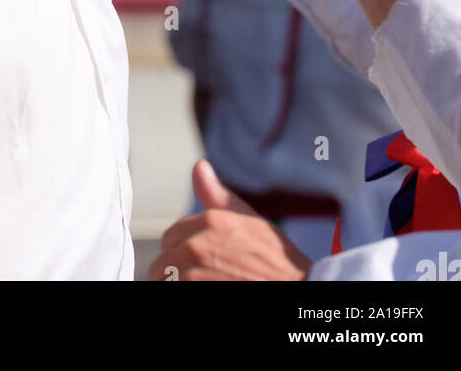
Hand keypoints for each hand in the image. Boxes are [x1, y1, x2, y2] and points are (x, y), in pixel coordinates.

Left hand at [150, 160, 310, 280]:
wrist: (298, 291)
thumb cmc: (277, 262)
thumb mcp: (250, 221)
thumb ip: (217, 196)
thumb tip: (199, 166)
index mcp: (209, 223)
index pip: (170, 236)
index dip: (183, 249)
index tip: (201, 261)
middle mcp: (195, 248)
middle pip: (163, 261)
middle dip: (177, 269)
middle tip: (205, 276)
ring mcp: (192, 277)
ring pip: (164, 280)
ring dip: (178, 283)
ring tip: (206, 283)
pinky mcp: (190, 294)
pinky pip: (171, 292)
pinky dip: (183, 292)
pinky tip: (207, 289)